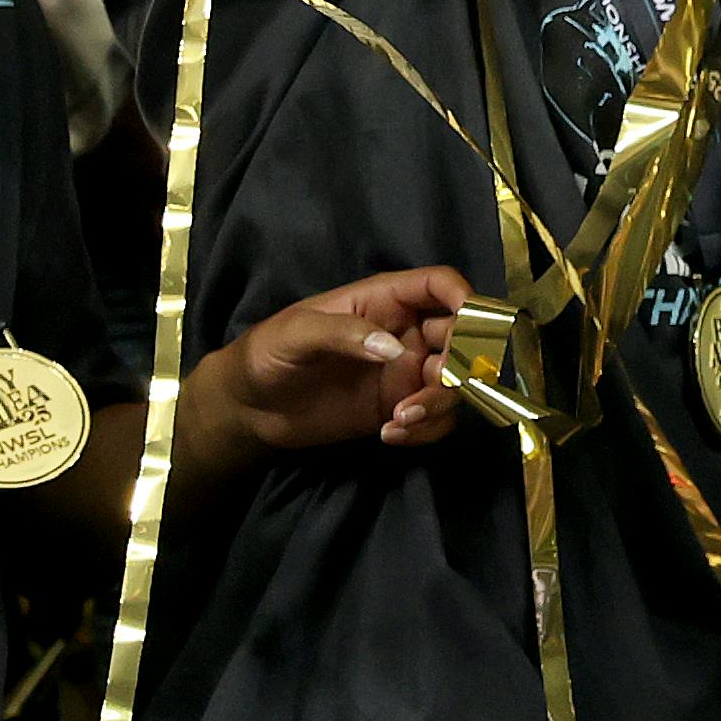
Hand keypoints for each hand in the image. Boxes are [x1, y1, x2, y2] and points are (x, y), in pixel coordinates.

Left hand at [200, 262, 475, 454]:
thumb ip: (344, 335)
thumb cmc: (267, 355)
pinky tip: (390, 435)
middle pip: (462, 335)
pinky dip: (427, 429)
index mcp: (384, 300)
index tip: (472, 324)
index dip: (464, 298)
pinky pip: (437, 418)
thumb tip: (395, 349)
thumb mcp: (296, 335)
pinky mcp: (399, 409)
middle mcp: (404, 332)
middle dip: (461, 361)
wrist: (248, 409)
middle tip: (437, 386)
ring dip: (440, 402)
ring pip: (455, 382)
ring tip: (401, 420)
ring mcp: (405, 373)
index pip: (439, 285)